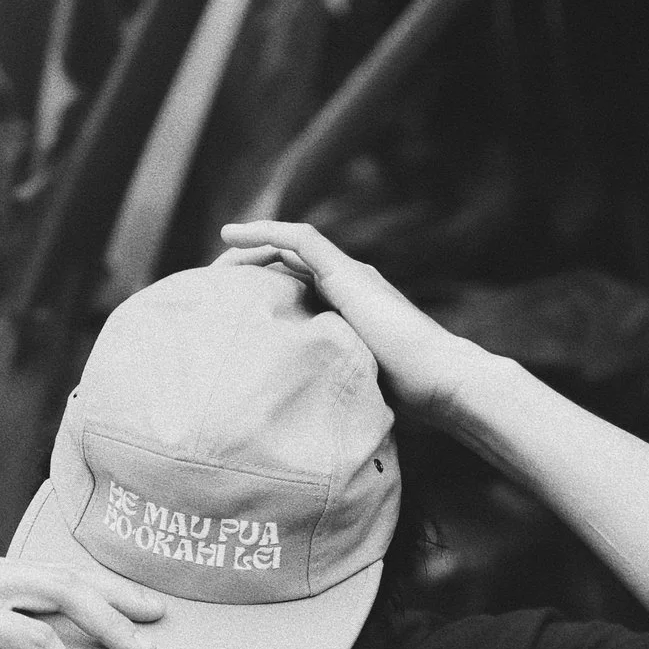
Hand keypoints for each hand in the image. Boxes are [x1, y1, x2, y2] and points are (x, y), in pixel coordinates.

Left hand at [214, 220, 487, 422]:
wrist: (436, 380)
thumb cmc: (402, 396)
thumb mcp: (347, 385)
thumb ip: (322, 383)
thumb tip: (291, 416)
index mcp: (345, 309)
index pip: (295, 288)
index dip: (261, 289)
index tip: (228, 305)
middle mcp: (346, 284)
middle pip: (286, 263)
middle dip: (248, 266)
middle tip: (212, 276)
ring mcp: (348, 274)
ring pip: (288, 245)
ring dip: (250, 245)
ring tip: (218, 249)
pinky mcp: (346, 271)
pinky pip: (298, 239)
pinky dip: (264, 232)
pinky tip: (232, 235)